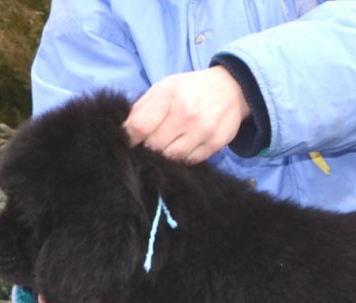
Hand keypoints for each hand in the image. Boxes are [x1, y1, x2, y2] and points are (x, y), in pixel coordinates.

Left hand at [124, 66, 250, 163]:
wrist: (231, 89)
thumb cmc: (190, 89)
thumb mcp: (163, 88)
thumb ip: (141, 108)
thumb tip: (125, 132)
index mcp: (168, 95)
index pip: (140, 127)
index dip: (130, 139)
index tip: (130, 141)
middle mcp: (186, 114)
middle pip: (155, 146)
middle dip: (148, 148)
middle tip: (149, 144)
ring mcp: (203, 130)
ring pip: (173, 157)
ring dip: (165, 155)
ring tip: (166, 146)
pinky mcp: (215, 144)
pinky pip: (190, 161)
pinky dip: (183, 158)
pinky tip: (183, 147)